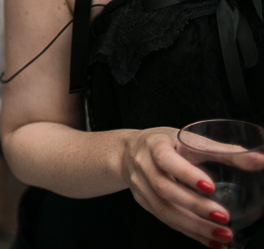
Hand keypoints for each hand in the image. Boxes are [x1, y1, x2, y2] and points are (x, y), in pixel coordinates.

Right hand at [121, 127, 233, 245]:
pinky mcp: (143, 202)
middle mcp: (143, 166)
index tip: (210, 186)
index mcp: (154, 145)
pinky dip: (190, 233)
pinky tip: (210, 241)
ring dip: (194, 226)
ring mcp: (140, 186)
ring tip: (222, 235)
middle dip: (195, 206)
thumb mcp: (189, 140)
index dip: (187, 174)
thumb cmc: (165, 143)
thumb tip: (260, 160)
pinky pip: (166, 220)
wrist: (128, 151)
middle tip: (223, 217)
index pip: (167, 160)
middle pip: (165, 188)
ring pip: (164, 209)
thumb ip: (224, 151)